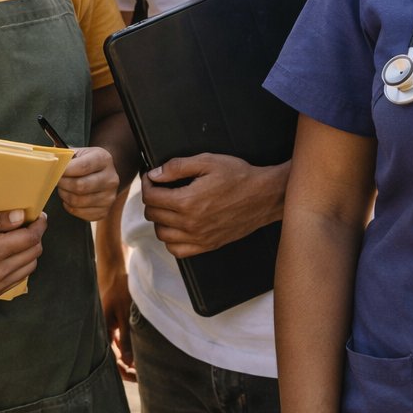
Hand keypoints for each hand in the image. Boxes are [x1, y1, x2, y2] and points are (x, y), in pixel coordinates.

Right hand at [0, 210, 47, 298]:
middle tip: (29, 224)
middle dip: (36, 236)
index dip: (39, 225)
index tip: (39, 216)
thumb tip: (21, 216)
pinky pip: (19, 279)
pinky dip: (21, 265)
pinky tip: (10, 255)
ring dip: (30, 251)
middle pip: (34, 252)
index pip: (30, 238)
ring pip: (30, 267)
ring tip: (19, 239)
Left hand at [58, 146, 120, 221]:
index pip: (83, 166)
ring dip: (64, 195)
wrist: (104, 174)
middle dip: (63, 183)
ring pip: (77, 201)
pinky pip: (78, 212)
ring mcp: (109, 197)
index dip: (65, 170)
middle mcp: (111, 179)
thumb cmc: (87, 162)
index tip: (55, 170)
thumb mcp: (80, 152)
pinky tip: (70, 197)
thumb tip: (50, 163)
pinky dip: (69, 206)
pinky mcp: (103, 212)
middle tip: (56, 180)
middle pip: (80, 186)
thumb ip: (67, 157)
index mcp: (104, 160)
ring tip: (63, 188)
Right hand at [98, 245, 135, 381]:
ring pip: (117, 349)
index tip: (136, 377)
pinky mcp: (113, 321)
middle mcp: (103, 331)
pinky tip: (138, 351)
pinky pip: (119, 339)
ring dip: (129, 358)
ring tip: (143, 366)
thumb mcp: (125, 313)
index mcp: (102, 330)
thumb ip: (127, 338)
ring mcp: (108, 326)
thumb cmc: (119, 288)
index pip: (110, 359)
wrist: (115, 267)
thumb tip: (129, 362)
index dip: (123, 371)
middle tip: (143, 375)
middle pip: (114, 357)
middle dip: (127, 368)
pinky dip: (128, 347)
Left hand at [142, 154, 288, 257]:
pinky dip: (171, 240)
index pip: (150, 197)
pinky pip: (177, 250)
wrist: (264, 196)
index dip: (147, 184)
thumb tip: (154, 175)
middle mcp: (190, 223)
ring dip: (159, 219)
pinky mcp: (208, 245)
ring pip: (162, 234)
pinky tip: (177, 226)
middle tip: (159, 188)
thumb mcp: (207, 161)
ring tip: (168, 206)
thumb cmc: (238, 175)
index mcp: (187, 201)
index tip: (151, 177)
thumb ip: (177, 167)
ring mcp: (199, 237)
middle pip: (153, 215)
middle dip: (152, 199)